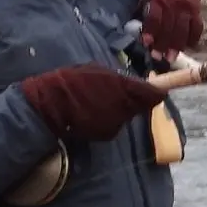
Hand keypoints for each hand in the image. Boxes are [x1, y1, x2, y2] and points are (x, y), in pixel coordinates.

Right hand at [20, 63, 166, 140]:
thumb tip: (134, 83)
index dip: (155, 92)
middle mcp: (125, 107)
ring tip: (98, 101)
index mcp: (123, 87)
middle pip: (141, 105)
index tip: (156, 90)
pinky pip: (114, 125)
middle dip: (134, 100)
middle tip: (116, 92)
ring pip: (126, 115)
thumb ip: (119, 79)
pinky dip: (108, 119)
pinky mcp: (107, 134)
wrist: (50, 106)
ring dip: (119, 109)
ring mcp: (117, 123)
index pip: (152, 94)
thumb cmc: (71, 82)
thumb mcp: (96, 71)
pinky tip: (92, 113)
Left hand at [139, 0, 203, 61]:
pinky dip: (193, 38)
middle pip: (169, 28)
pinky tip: (187, 47)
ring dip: (177, 46)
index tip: (146, 43)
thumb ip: (143, 12)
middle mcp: (174, 5)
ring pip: (183, 30)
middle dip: (163, 44)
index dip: (150, 31)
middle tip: (158, 57)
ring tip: (171, 58)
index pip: (155, 17)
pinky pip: (197, 27)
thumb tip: (134, 32)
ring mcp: (187, 9)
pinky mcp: (196, 11)